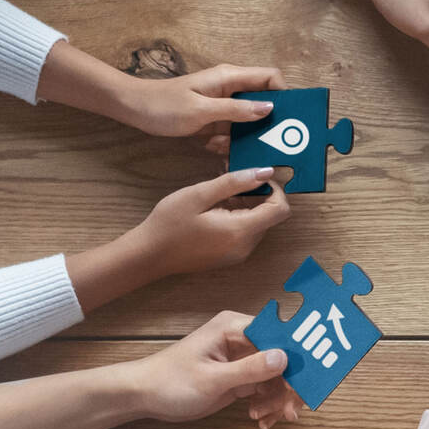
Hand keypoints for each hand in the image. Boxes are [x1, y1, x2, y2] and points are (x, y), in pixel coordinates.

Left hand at [123, 63, 286, 148]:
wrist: (133, 108)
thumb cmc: (163, 105)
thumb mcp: (201, 110)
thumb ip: (235, 110)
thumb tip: (269, 109)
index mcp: (229, 78)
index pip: (270, 77)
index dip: (284, 93)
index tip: (288, 116)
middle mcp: (230, 87)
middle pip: (264, 99)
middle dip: (268, 120)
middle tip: (271, 140)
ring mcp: (223, 102)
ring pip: (249, 118)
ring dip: (245, 135)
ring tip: (231, 147)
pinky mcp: (215, 116)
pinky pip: (233, 128)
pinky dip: (229, 140)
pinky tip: (215, 147)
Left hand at [123, 311, 302, 426]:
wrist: (143, 397)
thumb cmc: (171, 382)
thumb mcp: (212, 378)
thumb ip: (249, 369)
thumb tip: (285, 357)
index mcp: (235, 327)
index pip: (278, 334)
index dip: (297, 356)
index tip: (307, 381)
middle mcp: (243, 338)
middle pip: (282, 358)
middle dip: (289, 386)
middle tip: (292, 411)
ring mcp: (242, 358)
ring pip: (277, 376)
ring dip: (278, 399)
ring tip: (270, 419)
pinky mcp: (240, 377)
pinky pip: (265, 388)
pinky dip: (268, 404)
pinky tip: (262, 420)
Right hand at [130, 168, 290, 277]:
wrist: (147, 255)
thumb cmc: (169, 224)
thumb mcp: (199, 195)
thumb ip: (235, 182)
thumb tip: (266, 172)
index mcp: (240, 231)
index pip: (281, 210)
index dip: (275, 189)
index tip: (255, 177)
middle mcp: (245, 247)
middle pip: (270, 216)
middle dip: (258, 194)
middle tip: (232, 179)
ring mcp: (239, 254)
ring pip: (258, 223)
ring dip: (247, 204)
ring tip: (221, 193)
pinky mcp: (231, 256)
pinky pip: (246, 232)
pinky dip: (239, 216)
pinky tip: (217, 208)